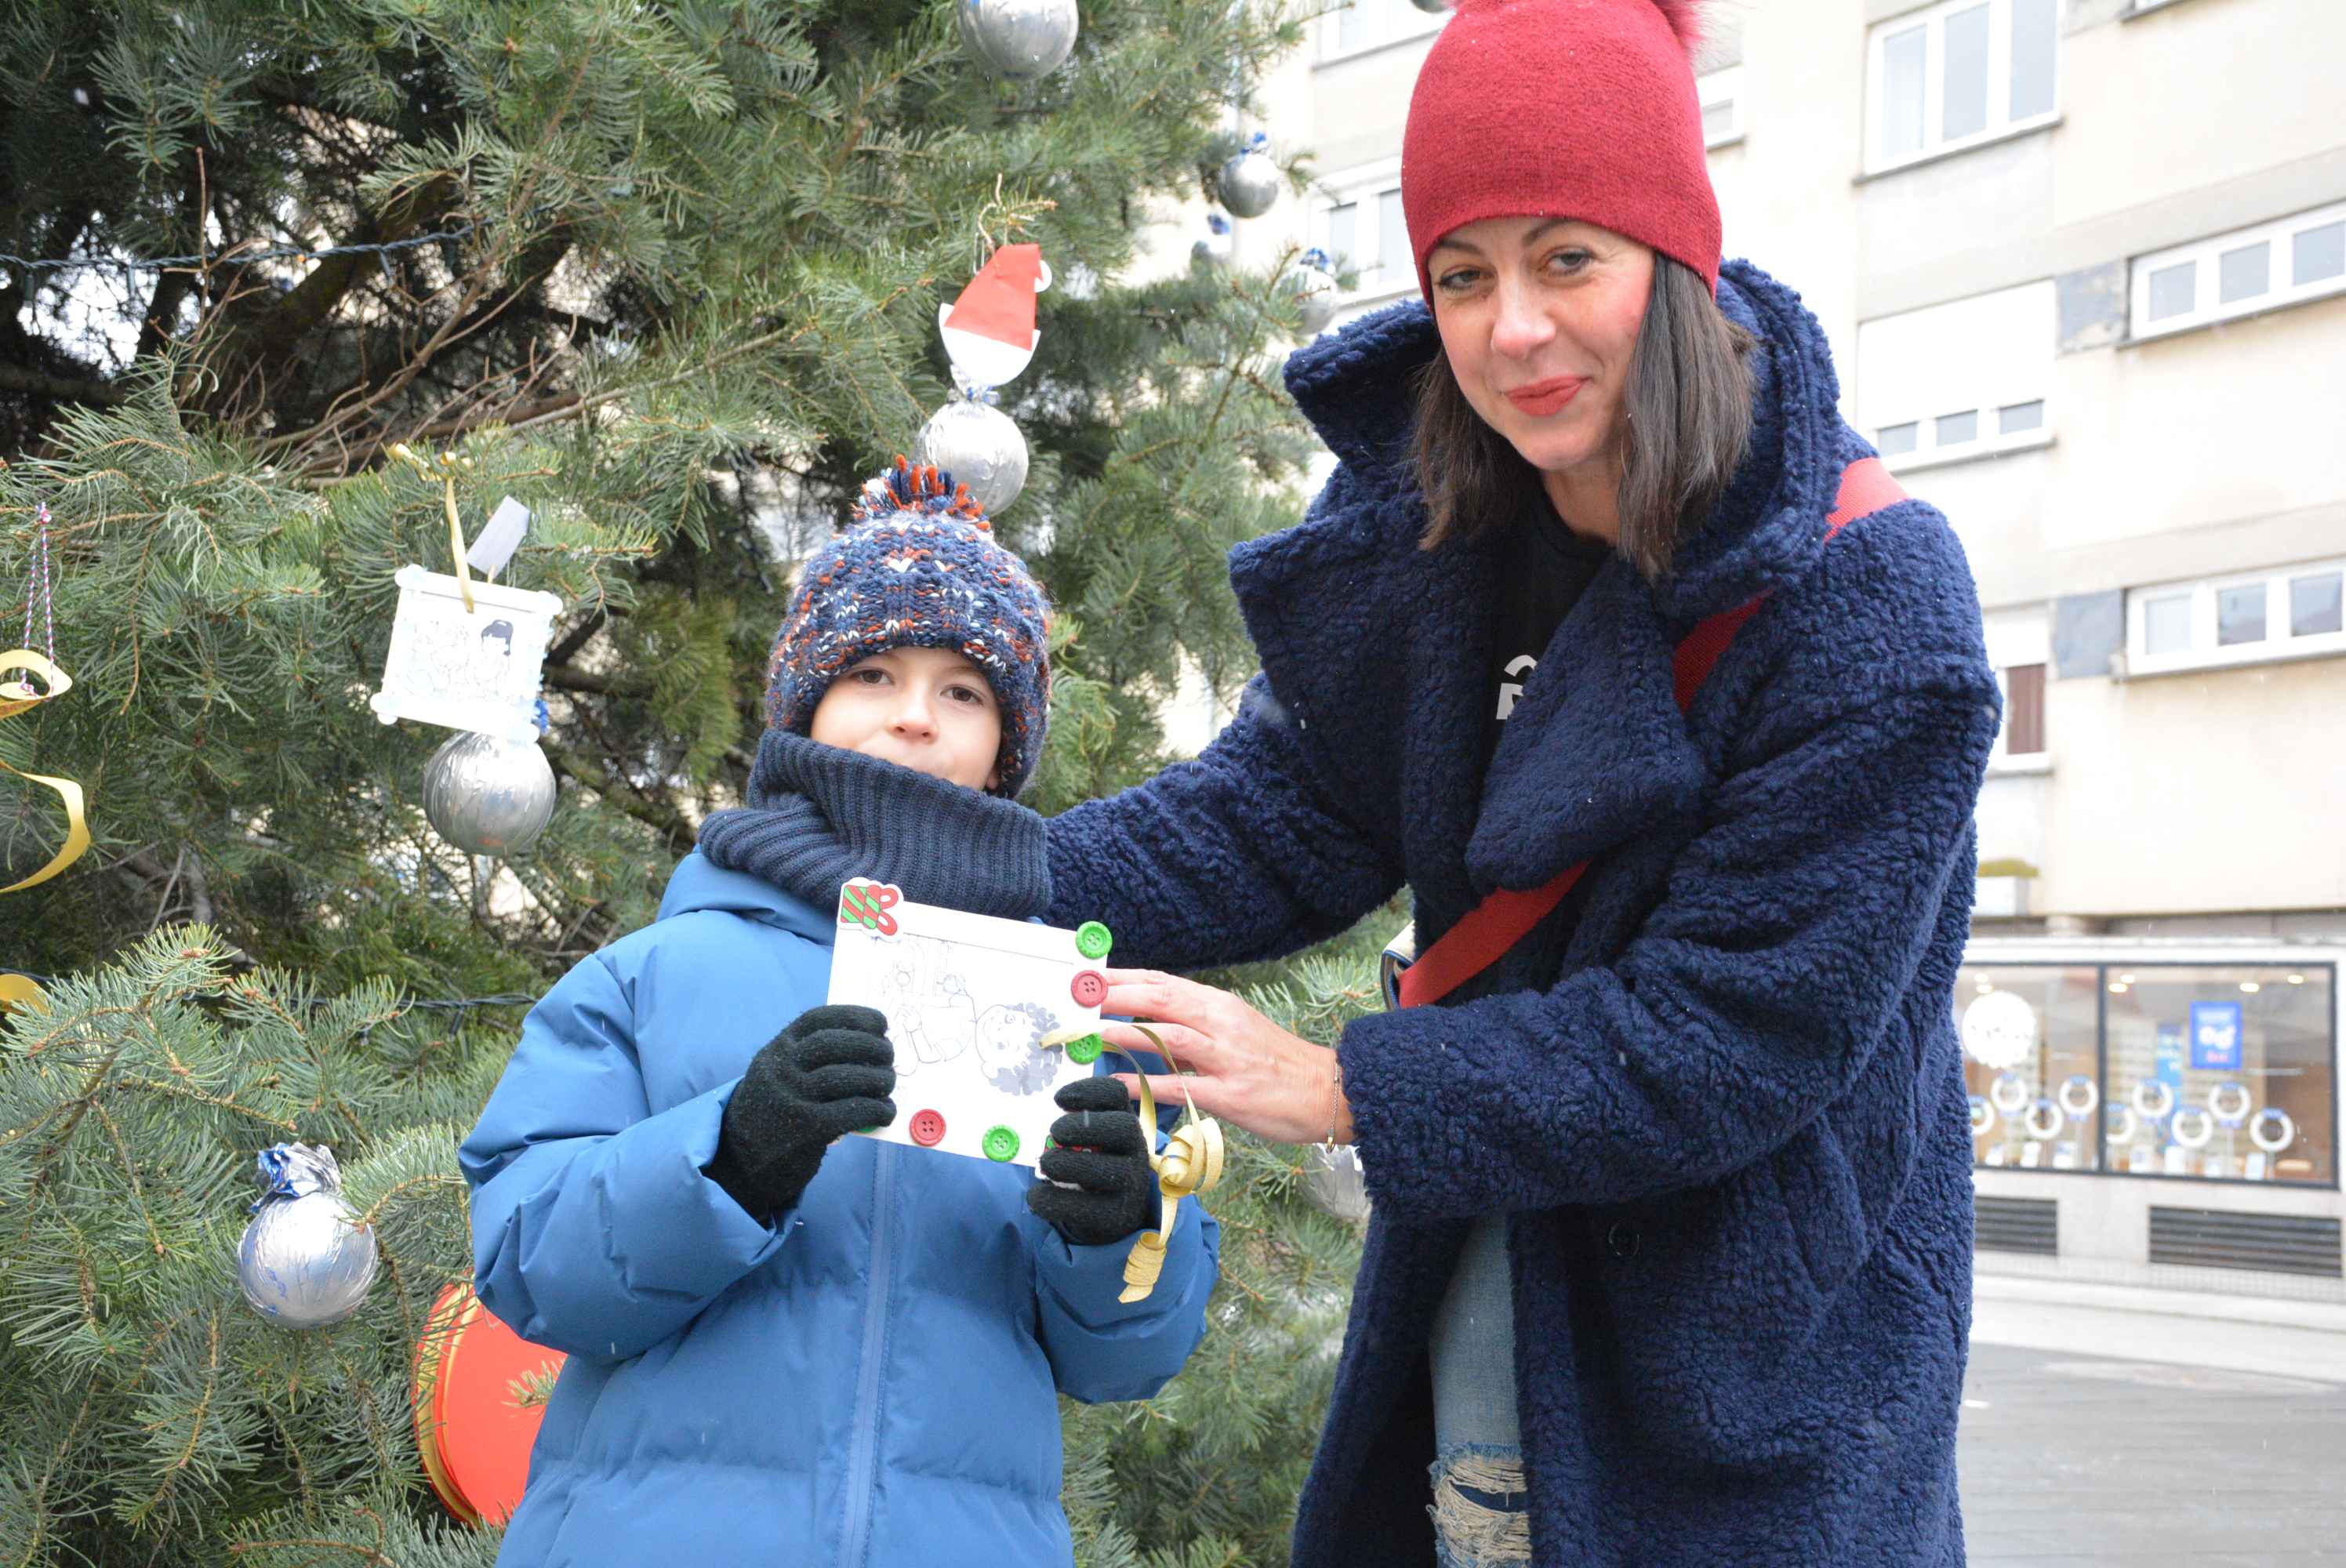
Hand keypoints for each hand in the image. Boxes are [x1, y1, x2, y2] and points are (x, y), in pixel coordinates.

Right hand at [708, 1004, 895, 1221]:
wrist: (740, 1159)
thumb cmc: (774, 1112)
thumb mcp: (778, 1074)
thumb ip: (809, 1059)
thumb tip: (869, 1051)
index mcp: (777, 1050)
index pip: (818, 1020)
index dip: (854, 1016)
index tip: (880, 1023)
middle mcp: (782, 1069)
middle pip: (834, 1044)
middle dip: (871, 1046)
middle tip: (888, 1056)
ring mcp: (792, 1097)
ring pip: (846, 1077)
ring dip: (878, 1079)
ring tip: (888, 1084)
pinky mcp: (807, 1128)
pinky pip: (852, 1111)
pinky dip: (877, 1109)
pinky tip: (885, 1112)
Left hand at [1025, 1077, 1154, 1246]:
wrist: (1111, 1214)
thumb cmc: (1095, 1167)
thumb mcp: (1092, 1142)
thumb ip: (1077, 1125)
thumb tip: (1048, 1120)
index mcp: (1125, 1123)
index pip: (1117, 1095)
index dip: (1089, 1091)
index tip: (1059, 1100)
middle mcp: (1137, 1151)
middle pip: (1125, 1127)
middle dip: (1085, 1126)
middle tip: (1054, 1132)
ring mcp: (1131, 1185)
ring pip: (1110, 1170)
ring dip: (1069, 1163)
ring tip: (1045, 1163)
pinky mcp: (1117, 1216)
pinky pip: (1087, 1208)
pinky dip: (1053, 1201)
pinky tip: (1037, 1196)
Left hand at [1093, 969, 1351, 1146]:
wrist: (1326, 1090)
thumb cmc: (1274, 1062)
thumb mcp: (1233, 1029)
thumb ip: (1192, 1023)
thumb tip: (1143, 1020)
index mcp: (1219, 1004)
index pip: (1163, 982)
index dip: (1122, 977)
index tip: (1087, 976)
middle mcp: (1221, 1023)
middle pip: (1160, 999)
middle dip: (1114, 995)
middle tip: (1076, 997)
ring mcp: (1225, 1057)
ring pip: (1167, 1035)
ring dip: (1123, 1032)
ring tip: (1088, 1032)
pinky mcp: (1229, 1093)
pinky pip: (1179, 1085)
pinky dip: (1144, 1084)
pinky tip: (1115, 1085)